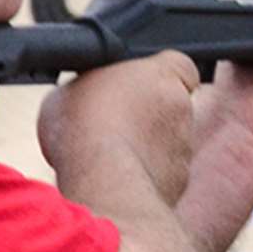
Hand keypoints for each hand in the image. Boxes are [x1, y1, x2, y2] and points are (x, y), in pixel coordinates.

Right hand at [39, 50, 199, 204]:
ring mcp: (183, 149)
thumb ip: (89, 88)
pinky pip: (161, 175)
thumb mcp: (68, 90)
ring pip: (169, 143)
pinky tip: (115, 181)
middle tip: (117, 123)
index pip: (179, 66)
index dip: (159, 76)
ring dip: (147, 148)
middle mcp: (184, 110)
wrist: (103, 185)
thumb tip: (83, 97)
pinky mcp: (177, 183)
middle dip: (151, 115)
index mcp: (165, 74)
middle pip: (175, 106)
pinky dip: (143, 177)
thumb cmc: (85, 130)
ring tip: (109, 156)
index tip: (136, 85)